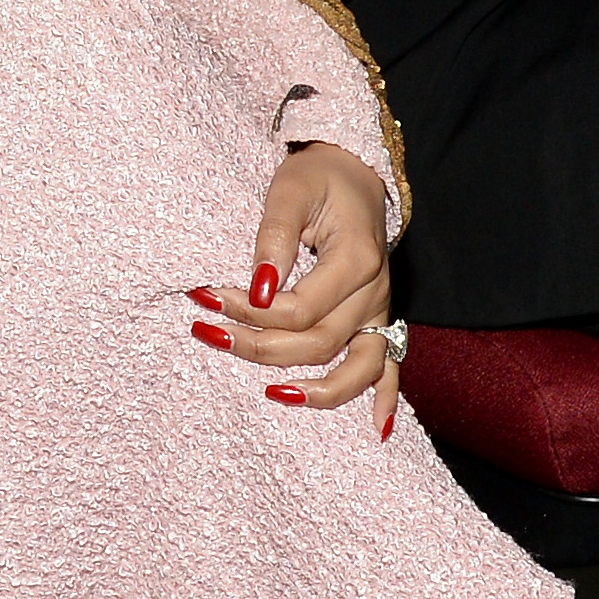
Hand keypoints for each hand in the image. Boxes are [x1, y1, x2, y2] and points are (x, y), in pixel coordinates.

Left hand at [191, 143, 396, 425]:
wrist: (352, 169)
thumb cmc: (318, 177)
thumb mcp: (290, 191)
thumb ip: (274, 239)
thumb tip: (258, 289)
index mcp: (357, 260)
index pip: (300, 309)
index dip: (251, 313)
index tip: (208, 298)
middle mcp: (375, 292)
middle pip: (319, 342)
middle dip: (260, 346)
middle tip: (209, 334)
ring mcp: (380, 310)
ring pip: (358, 368)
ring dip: (318, 390)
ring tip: (272, 393)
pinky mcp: (379, 319)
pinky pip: (390, 367)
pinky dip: (384, 399)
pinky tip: (376, 430)